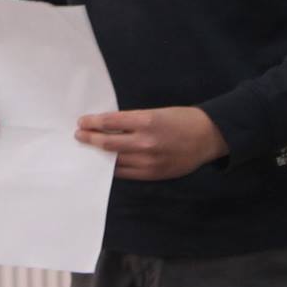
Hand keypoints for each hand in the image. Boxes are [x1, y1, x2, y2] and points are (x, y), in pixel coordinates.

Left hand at [75, 106, 228, 180]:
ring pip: (115, 160)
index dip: (92, 122)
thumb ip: (133, 120)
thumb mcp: (156, 112)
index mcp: (146, 121)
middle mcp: (145, 142)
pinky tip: (105, 163)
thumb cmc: (181, 120)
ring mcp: (149, 161)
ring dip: (98, 154)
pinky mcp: (153, 174)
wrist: (207, 137)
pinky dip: (113, 168)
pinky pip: (126, 173)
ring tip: (88, 150)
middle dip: (90, 138)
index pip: (110, 122)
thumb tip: (108, 126)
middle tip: (79, 135)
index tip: (82, 122)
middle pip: (108, 142)